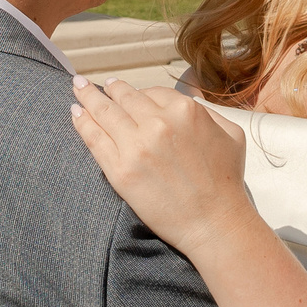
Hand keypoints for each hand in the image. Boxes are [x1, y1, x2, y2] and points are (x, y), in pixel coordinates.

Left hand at [70, 76, 254, 254]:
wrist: (214, 223)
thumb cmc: (227, 182)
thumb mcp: (231, 134)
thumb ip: (209, 113)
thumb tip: (188, 105)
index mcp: (185, 110)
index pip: (153, 92)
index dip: (138, 92)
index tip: (125, 92)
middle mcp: (158, 123)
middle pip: (124, 97)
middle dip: (108, 89)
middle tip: (93, 84)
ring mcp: (136, 146)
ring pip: (105, 112)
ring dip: (88, 96)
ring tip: (77, 87)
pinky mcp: (120, 170)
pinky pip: (94, 139)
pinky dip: (82, 122)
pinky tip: (75, 112)